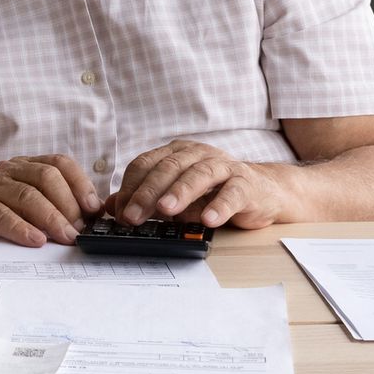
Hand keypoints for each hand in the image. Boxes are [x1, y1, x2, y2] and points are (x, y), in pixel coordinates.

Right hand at [0, 154, 102, 247]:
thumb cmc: (3, 223)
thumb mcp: (34, 210)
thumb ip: (61, 207)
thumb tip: (95, 215)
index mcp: (27, 166)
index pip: (60, 163)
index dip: (80, 184)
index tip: (93, 208)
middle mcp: (8, 170)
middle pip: (46, 177)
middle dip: (68, 205)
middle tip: (78, 231)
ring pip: (26, 195)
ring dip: (51, 218)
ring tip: (65, 237)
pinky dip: (20, 228)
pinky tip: (35, 240)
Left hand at [106, 140, 286, 229]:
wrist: (262, 192)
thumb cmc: (213, 193)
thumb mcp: (176, 196)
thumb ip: (147, 199)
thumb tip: (110, 207)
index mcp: (176, 153)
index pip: (145, 164)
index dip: (130, 188)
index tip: (120, 212)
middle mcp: (198, 154)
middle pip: (168, 168)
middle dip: (148, 193)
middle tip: (133, 216)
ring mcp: (223, 166)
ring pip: (199, 174)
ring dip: (180, 192)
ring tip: (166, 211)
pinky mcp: (247, 184)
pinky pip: (232, 193)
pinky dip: (220, 205)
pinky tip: (208, 220)